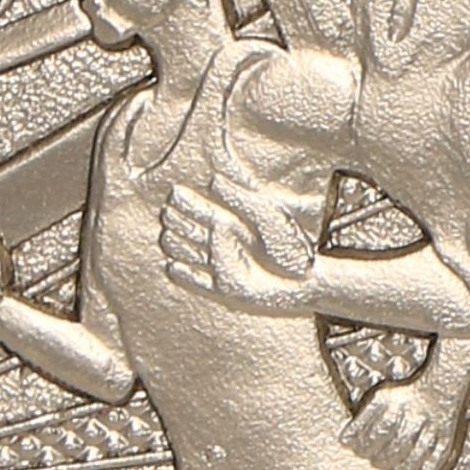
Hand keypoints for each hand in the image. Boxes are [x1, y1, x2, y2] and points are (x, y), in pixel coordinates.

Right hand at [160, 184, 310, 309]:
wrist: (303, 277)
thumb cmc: (288, 243)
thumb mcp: (265, 213)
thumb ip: (238, 199)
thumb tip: (212, 182)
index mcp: (231, 221)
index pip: (197, 208)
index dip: (185, 201)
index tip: (175, 193)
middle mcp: (223, 242)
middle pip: (187, 229)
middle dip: (176, 221)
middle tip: (168, 216)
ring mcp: (222, 264)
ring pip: (186, 252)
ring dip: (174, 244)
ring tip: (167, 237)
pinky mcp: (225, 287)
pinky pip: (196, 282)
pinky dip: (182, 275)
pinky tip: (173, 267)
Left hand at [350, 375, 465, 469]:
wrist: (441, 387)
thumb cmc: (407, 396)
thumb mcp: (381, 399)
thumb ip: (362, 420)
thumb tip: (344, 441)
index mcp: (394, 407)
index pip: (373, 437)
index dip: (363, 448)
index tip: (360, 451)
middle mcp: (412, 418)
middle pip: (391, 450)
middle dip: (380, 460)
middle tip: (376, 460)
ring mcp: (431, 430)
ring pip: (410, 459)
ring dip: (398, 467)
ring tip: (393, 467)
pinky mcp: (446, 439)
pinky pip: (433, 462)